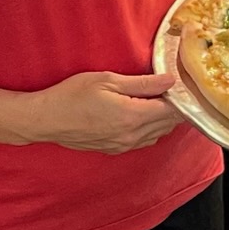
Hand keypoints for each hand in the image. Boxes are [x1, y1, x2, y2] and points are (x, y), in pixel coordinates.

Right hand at [17, 71, 182, 152]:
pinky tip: (143, 114)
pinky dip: (151, 128)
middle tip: (172, 88)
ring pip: (159, 133)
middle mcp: (132, 135)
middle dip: (175, 106)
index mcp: (133, 116)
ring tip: (158, 99)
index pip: (172, 110)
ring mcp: (124, 145)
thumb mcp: (108, 80)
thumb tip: (170, 80)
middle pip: (169, 123)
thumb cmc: (72, 95)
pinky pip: (145, 140)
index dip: (180, 96)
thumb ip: (143, 83)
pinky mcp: (116, 149)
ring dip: (164, 118)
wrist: (47, 120)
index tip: (181, 83)